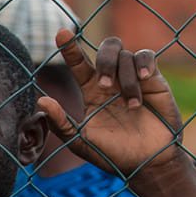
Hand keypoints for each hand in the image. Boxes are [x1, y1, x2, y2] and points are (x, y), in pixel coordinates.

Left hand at [38, 33, 188, 180]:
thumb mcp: (81, 142)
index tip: (61, 33)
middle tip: (103, 86)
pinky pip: (147, 56)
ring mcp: (133, 78)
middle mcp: (112, 79)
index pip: (79, 62)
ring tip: (131, 106)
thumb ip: (61, 123)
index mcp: (91, 90)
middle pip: (107, 48)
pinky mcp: (154, 80)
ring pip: (126, 55)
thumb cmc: (112, 154)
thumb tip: (41, 100)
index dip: (70, 47)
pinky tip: (143, 81)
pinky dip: (143, 65)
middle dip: (104, 61)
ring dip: (126, 79)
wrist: (146, 163)